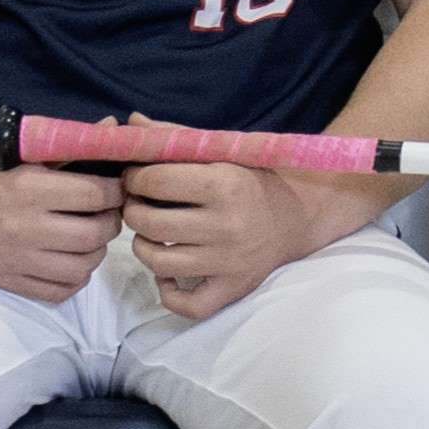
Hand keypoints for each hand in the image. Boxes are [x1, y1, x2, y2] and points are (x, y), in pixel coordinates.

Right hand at [0, 139, 123, 304]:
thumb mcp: (22, 146)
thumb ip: (70, 144)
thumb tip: (113, 130)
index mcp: (27, 188)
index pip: (95, 195)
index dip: (115, 190)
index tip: (114, 186)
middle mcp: (21, 227)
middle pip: (94, 235)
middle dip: (110, 221)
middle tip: (105, 212)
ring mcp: (12, 257)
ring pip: (81, 267)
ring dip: (95, 251)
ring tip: (89, 234)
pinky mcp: (4, 278)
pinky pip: (57, 291)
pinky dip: (73, 277)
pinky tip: (69, 257)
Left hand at [129, 156, 375, 321]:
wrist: (298, 216)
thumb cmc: (253, 180)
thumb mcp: (221, 152)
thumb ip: (176, 137)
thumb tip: (130, 124)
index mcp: (224, 184)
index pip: (155, 182)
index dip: (135, 178)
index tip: (137, 178)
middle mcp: (227, 225)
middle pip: (150, 223)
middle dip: (133, 211)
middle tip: (138, 205)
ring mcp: (229, 262)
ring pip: (159, 263)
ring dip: (144, 247)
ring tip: (151, 235)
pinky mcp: (233, 288)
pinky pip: (188, 305)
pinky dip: (168, 292)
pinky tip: (168, 273)